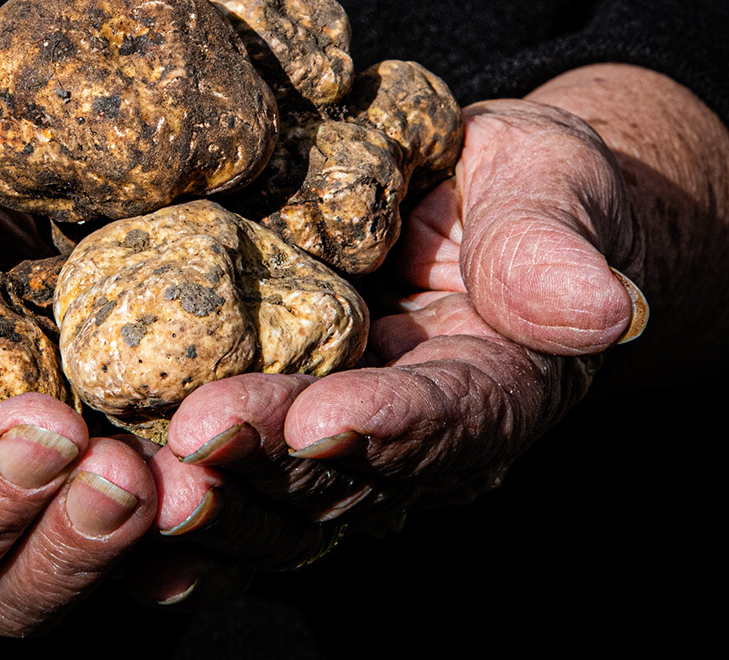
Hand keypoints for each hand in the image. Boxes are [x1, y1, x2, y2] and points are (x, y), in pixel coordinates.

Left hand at [128, 78, 653, 603]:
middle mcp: (419, 439)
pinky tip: (126, 541)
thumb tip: (602, 308)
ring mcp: (350, 449)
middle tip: (191, 456)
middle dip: (268, 472)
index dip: (384, 427)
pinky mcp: (292, 438)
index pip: (445, 418)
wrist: (475, 210)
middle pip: (345, 479)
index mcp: (496, 384)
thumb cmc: (520, 188)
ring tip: (143, 487)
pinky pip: (245, 489)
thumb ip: (554, 245)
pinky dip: (193, 522)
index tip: (318, 423)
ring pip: (285, 504)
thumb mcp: (551, 187)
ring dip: (216, 504)